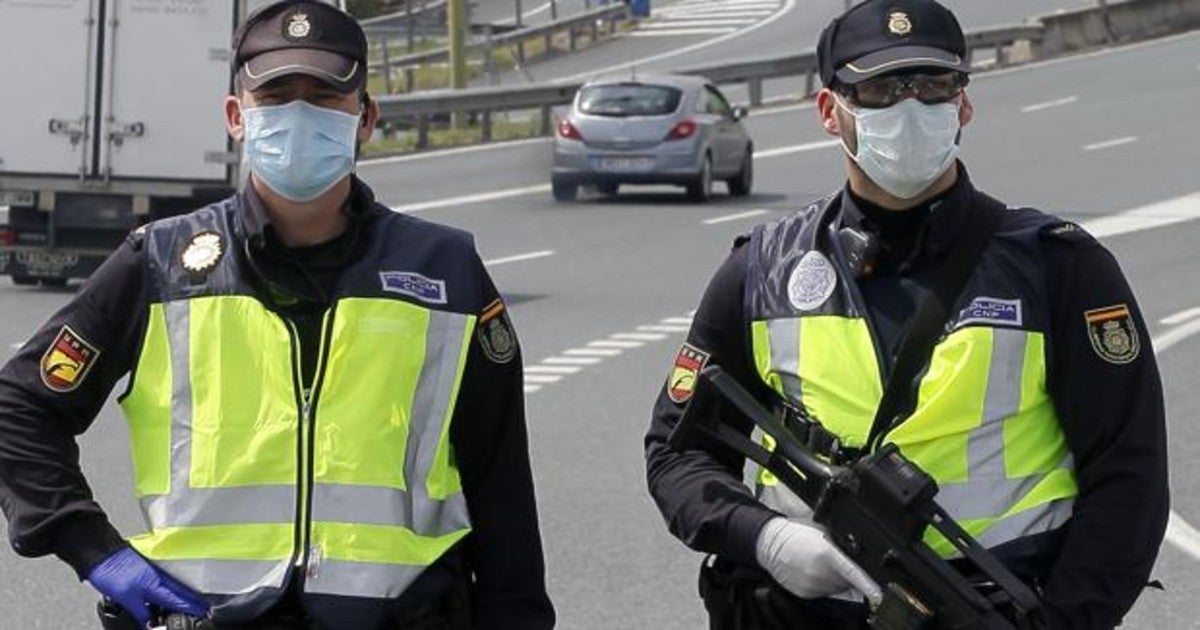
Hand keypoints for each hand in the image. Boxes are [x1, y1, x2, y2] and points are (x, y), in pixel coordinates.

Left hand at [86, 548, 207, 627]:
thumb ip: (141, 612)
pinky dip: (172, 586)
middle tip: (202, 606)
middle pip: (179, 591)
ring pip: (173, 585)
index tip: (202, 611)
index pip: (177, 599)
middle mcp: (158, 577)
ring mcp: (153, 571)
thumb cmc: (111, 572)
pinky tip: (170, 589)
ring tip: (191, 600)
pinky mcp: (146, 568)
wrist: (101, 554)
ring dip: (184, 593)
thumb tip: (151, 624)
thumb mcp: (126, 599)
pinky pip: (165, 579)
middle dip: (191, 600)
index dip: (190, 606)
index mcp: (155, 585)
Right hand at [755, 517, 882, 604]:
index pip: (853, 573)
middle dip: (848, 575)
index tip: (878, 594)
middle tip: (837, 561)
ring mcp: (811, 584)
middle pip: (847, 582)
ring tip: (823, 565)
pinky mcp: (805, 593)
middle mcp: (819, 572)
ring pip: (836, 589)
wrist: (771, 543)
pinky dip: (823, 584)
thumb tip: (859, 557)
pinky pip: (823, 592)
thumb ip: (841, 547)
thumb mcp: (823, 533)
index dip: (868, 585)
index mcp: (826, 554)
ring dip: (836, 580)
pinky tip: (814, 571)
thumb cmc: (796, 534)